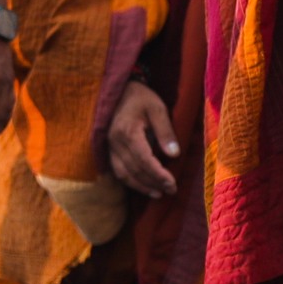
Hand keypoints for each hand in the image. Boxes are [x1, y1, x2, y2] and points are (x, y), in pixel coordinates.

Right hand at [107, 80, 178, 197]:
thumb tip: (174, 155)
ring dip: (141, 186)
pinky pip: (117, 170)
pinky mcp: (108, 149)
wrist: (117, 90)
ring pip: (123, 173)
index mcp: (127, 132)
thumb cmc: (140, 97)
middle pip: (134, 170)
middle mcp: (114, 143)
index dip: (158, 174)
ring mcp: (109, 147)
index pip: (143, 160)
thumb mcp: (157, 108)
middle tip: (171, 190)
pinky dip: (130, 181)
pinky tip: (142, 185)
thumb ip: (165, 131)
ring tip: (158, 193)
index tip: (173, 183)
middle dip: (153, 183)